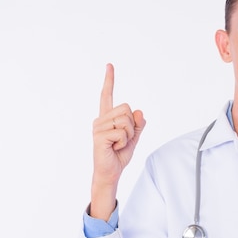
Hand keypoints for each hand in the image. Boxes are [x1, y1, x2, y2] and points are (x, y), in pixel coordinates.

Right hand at [90, 63, 145, 219]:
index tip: (109, 65)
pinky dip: (124, 142)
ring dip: (128, 135)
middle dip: (131, 125)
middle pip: (126, 108)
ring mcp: (98, 127)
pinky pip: (122, 132)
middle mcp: (100, 119)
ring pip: (125, 120)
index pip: (107, 95)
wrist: (110, 172)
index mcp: (107, 117)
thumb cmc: (118, 155)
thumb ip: (138, 125)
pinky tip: (114, 148)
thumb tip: (139, 112)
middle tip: (122, 139)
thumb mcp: (133, 138)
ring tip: (117, 144)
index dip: (109, 80)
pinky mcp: (100, 136)